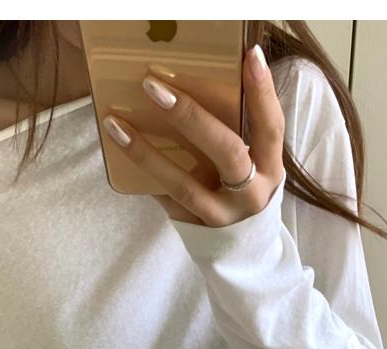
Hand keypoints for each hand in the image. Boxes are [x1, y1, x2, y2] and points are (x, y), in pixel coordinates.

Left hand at [100, 44, 284, 227]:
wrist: (245, 254)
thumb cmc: (245, 193)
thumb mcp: (255, 167)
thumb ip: (237, 133)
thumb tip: (197, 84)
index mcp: (269, 170)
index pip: (270, 127)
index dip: (262, 92)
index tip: (250, 55)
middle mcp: (249, 194)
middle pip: (226, 152)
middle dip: (191, 117)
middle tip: (154, 86)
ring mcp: (220, 216)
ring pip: (184, 184)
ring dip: (146, 152)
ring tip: (116, 124)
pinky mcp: (195, 229)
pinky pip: (165, 200)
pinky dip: (142, 176)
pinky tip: (118, 151)